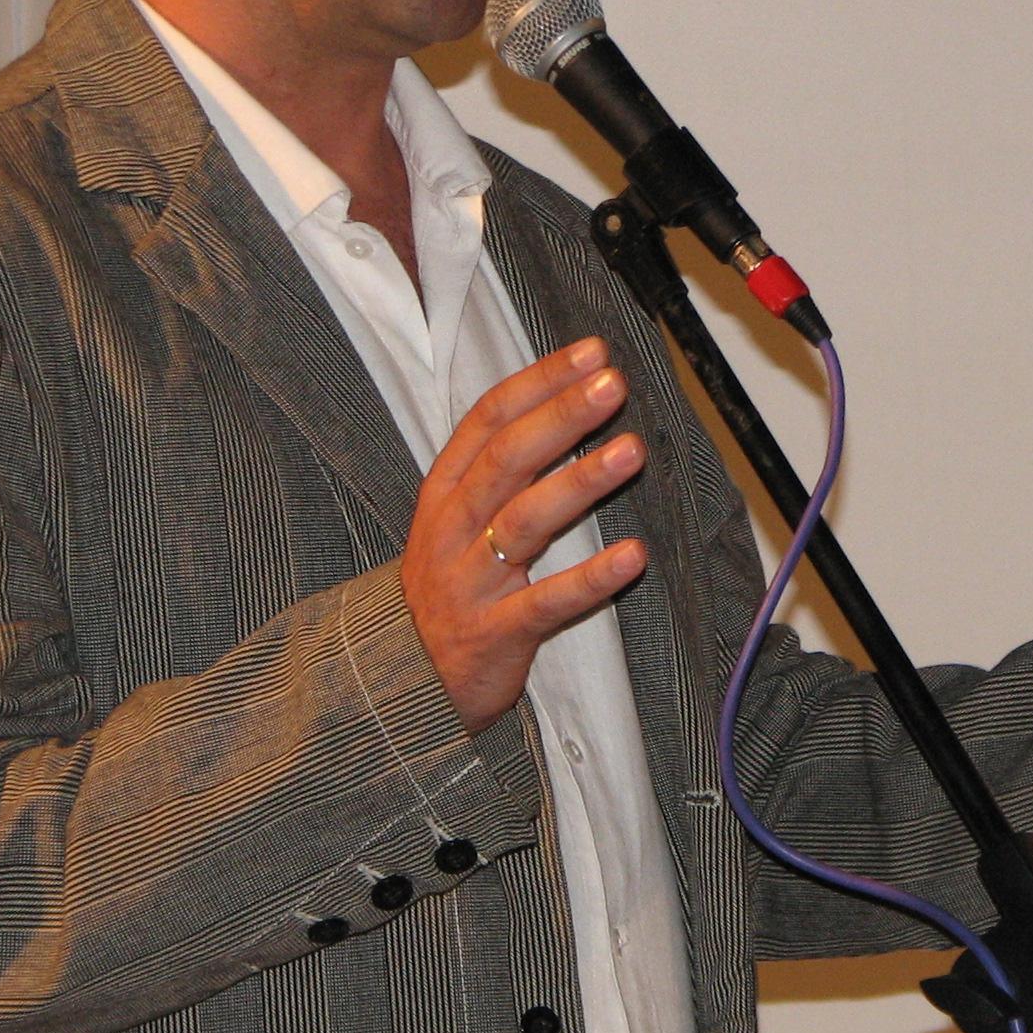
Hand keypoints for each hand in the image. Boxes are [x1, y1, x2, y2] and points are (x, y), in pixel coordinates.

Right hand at [401, 338, 649, 731]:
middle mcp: (453, 528)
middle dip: (561, 416)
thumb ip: (502, 469)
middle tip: (612, 384)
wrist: (399, 680)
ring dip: (580, 482)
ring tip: (631, 450)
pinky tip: (632, 556)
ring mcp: (471, 580)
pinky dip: (590, 578)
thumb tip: (568, 406)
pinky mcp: (495, 633)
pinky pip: (546, 602)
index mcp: (444, 491)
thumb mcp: (455, 519)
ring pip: (524, 520)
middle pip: (507, 459)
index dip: (540, 382)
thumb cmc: (447, 586)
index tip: (591, 353)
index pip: (489, 419)